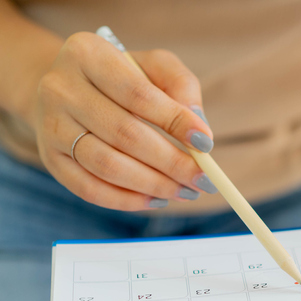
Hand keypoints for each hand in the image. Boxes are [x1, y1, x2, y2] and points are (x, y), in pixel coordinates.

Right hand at [32, 32, 215, 210]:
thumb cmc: (123, 76)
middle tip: (203, 179)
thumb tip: (199, 127)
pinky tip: (156, 199)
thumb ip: (181, 85)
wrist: (67, 88)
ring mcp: (51, 126)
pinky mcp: (50, 158)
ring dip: (153, 185)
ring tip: (185, 191)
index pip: (138, 94)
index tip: (206, 144)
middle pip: (124, 134)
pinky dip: (127, 200)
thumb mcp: (154, 66)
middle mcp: (61, 89)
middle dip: (171, 162)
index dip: (175, 121)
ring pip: (107, 165)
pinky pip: (88, 189)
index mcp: (87, 54)